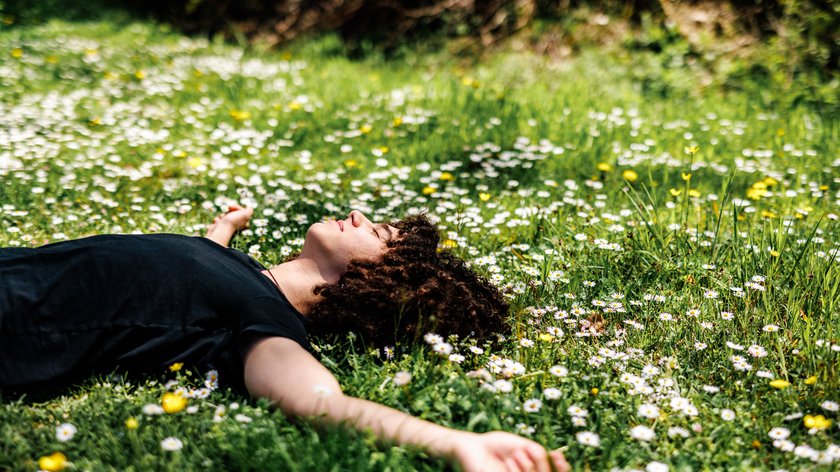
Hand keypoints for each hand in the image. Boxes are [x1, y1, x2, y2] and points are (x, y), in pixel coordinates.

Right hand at [210, 204, 252, 231]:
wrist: (220, 231)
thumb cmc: (232, 222)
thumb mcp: (245, 214)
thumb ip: (249, 210)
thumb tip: (249, 207)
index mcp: (244, 223)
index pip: (241, 211)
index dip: (236, 207)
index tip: (232, 207)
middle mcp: (236, 225)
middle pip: (232, 213)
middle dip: (228, 211)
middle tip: (227, 212)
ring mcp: (228, 227)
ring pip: (224, 216)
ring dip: (222, 215)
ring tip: (222, 218)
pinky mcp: (220, 228)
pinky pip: (218, 220)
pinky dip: (217, 220)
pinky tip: (218, 222)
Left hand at [451, 431, 568, 471]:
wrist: (474, 447)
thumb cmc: (497, 447)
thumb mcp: (524, 447)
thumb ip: (539, 455)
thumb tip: (548, 459)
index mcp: (533, 470)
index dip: (562, 467)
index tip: (556, 454)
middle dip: (538, 462)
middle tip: (519, 452)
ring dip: (528, 465)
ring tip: (512, 457)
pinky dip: (518, 471)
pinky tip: (508, 463)